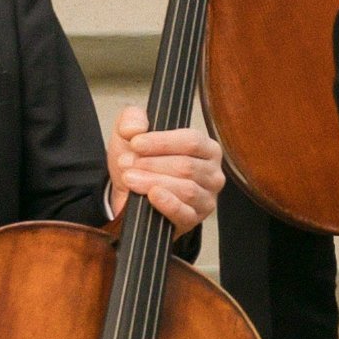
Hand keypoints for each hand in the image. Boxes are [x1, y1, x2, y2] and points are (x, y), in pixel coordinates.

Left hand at [115, 122, 224, 239]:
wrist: (128, 195)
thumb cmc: (139, 164)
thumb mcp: (131, 135)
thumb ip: (132, 119)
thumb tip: (135, 128)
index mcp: (206, 148)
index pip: (191, 141)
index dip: (162, 142)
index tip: (135, 143)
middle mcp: (212, 172)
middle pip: (187, 166)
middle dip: (152, 164)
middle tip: (126, 164)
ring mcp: (206, 197)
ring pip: (186, 189)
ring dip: (153, 182)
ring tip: (130, 179)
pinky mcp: (195, 219)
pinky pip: (185, 213)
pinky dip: (168, 204)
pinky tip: (153, 196)